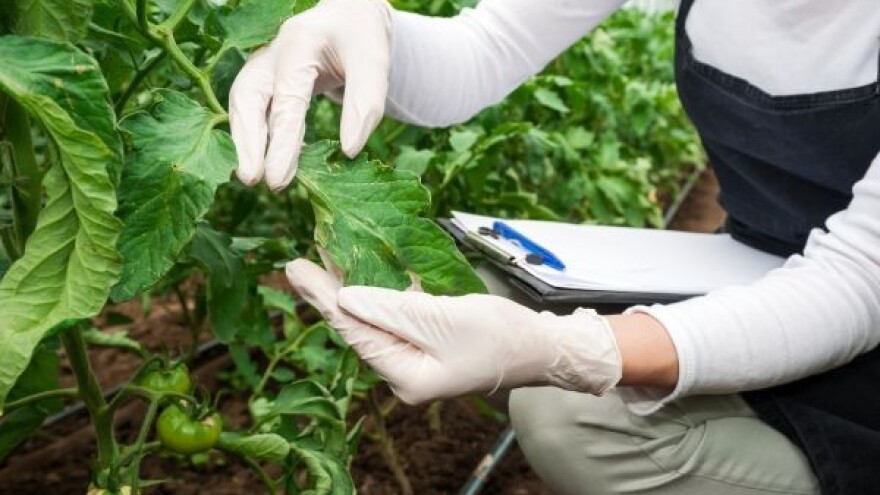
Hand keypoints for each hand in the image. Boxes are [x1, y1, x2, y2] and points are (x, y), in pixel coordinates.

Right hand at [229, 0, 391, 189]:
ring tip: (252, 177)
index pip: (287, 98)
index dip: (281, 142)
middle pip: (248, 97)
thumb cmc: (363, 37)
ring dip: (244, 140)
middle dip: (247, 141)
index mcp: (300, 43)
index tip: (277, 179)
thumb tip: (348, 152)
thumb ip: (365, 104)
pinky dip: (256, 133)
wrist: (351, 13)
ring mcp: (266, 64)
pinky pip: (254, 107)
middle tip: (253, 180)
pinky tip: (267, 161)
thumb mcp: (375, 63)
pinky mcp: (267, 78)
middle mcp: (274, 53)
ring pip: (243, 102)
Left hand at [286, 259, 621, 403]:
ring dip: (348, 290)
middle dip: (328, 293)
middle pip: (358, 327)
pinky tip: (359, 274)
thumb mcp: (443, 319)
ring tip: (320, 260)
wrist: (540, 347)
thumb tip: (344, 297)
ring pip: (372, 321)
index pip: (354, 332)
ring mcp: (414, 360)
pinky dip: (376, 294)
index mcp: (405, 376)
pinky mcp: (425, 344)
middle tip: (297, 262)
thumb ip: (391, 309)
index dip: (322, 298)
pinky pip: (392, 318)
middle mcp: (403, 373)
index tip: (295, 268)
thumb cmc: (500, 335)